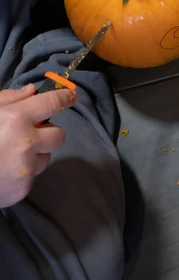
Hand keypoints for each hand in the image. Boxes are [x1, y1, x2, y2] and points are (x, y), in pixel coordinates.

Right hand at [0, 85, 76, 207]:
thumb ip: (9, 98)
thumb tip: (32, 91)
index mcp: (17, 119)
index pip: (53, 103)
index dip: (65, 98)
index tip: (71, 97)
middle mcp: (27, 143)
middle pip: (59, 135)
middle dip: (48, 133)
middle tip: (31, 133)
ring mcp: (27, 168)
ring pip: (46, 157)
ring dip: (36, 154)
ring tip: (11, 154)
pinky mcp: (24, 188)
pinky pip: (33, 175)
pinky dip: (24, 171)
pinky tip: (6, 170)